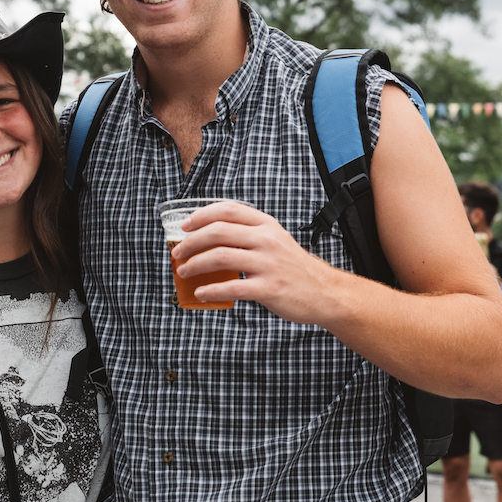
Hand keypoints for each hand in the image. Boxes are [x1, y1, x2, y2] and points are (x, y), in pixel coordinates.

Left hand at [172, 201, 347, 325]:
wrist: (323, 292)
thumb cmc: (293, 267)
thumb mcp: (275, 239)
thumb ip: (249, 234)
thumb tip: (210, 236)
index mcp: (266, 225)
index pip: (227, 210)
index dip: (201, 215)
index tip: (185, 226)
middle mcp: (266, 240)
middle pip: (218, 232)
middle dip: (191, 242)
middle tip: (178, 253)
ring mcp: (268, 264)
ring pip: (220, 257)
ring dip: (195, 264)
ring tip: (184, 271)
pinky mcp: (269, 288)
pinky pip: (232, 287)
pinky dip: (211, 290)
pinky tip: (201, 292)